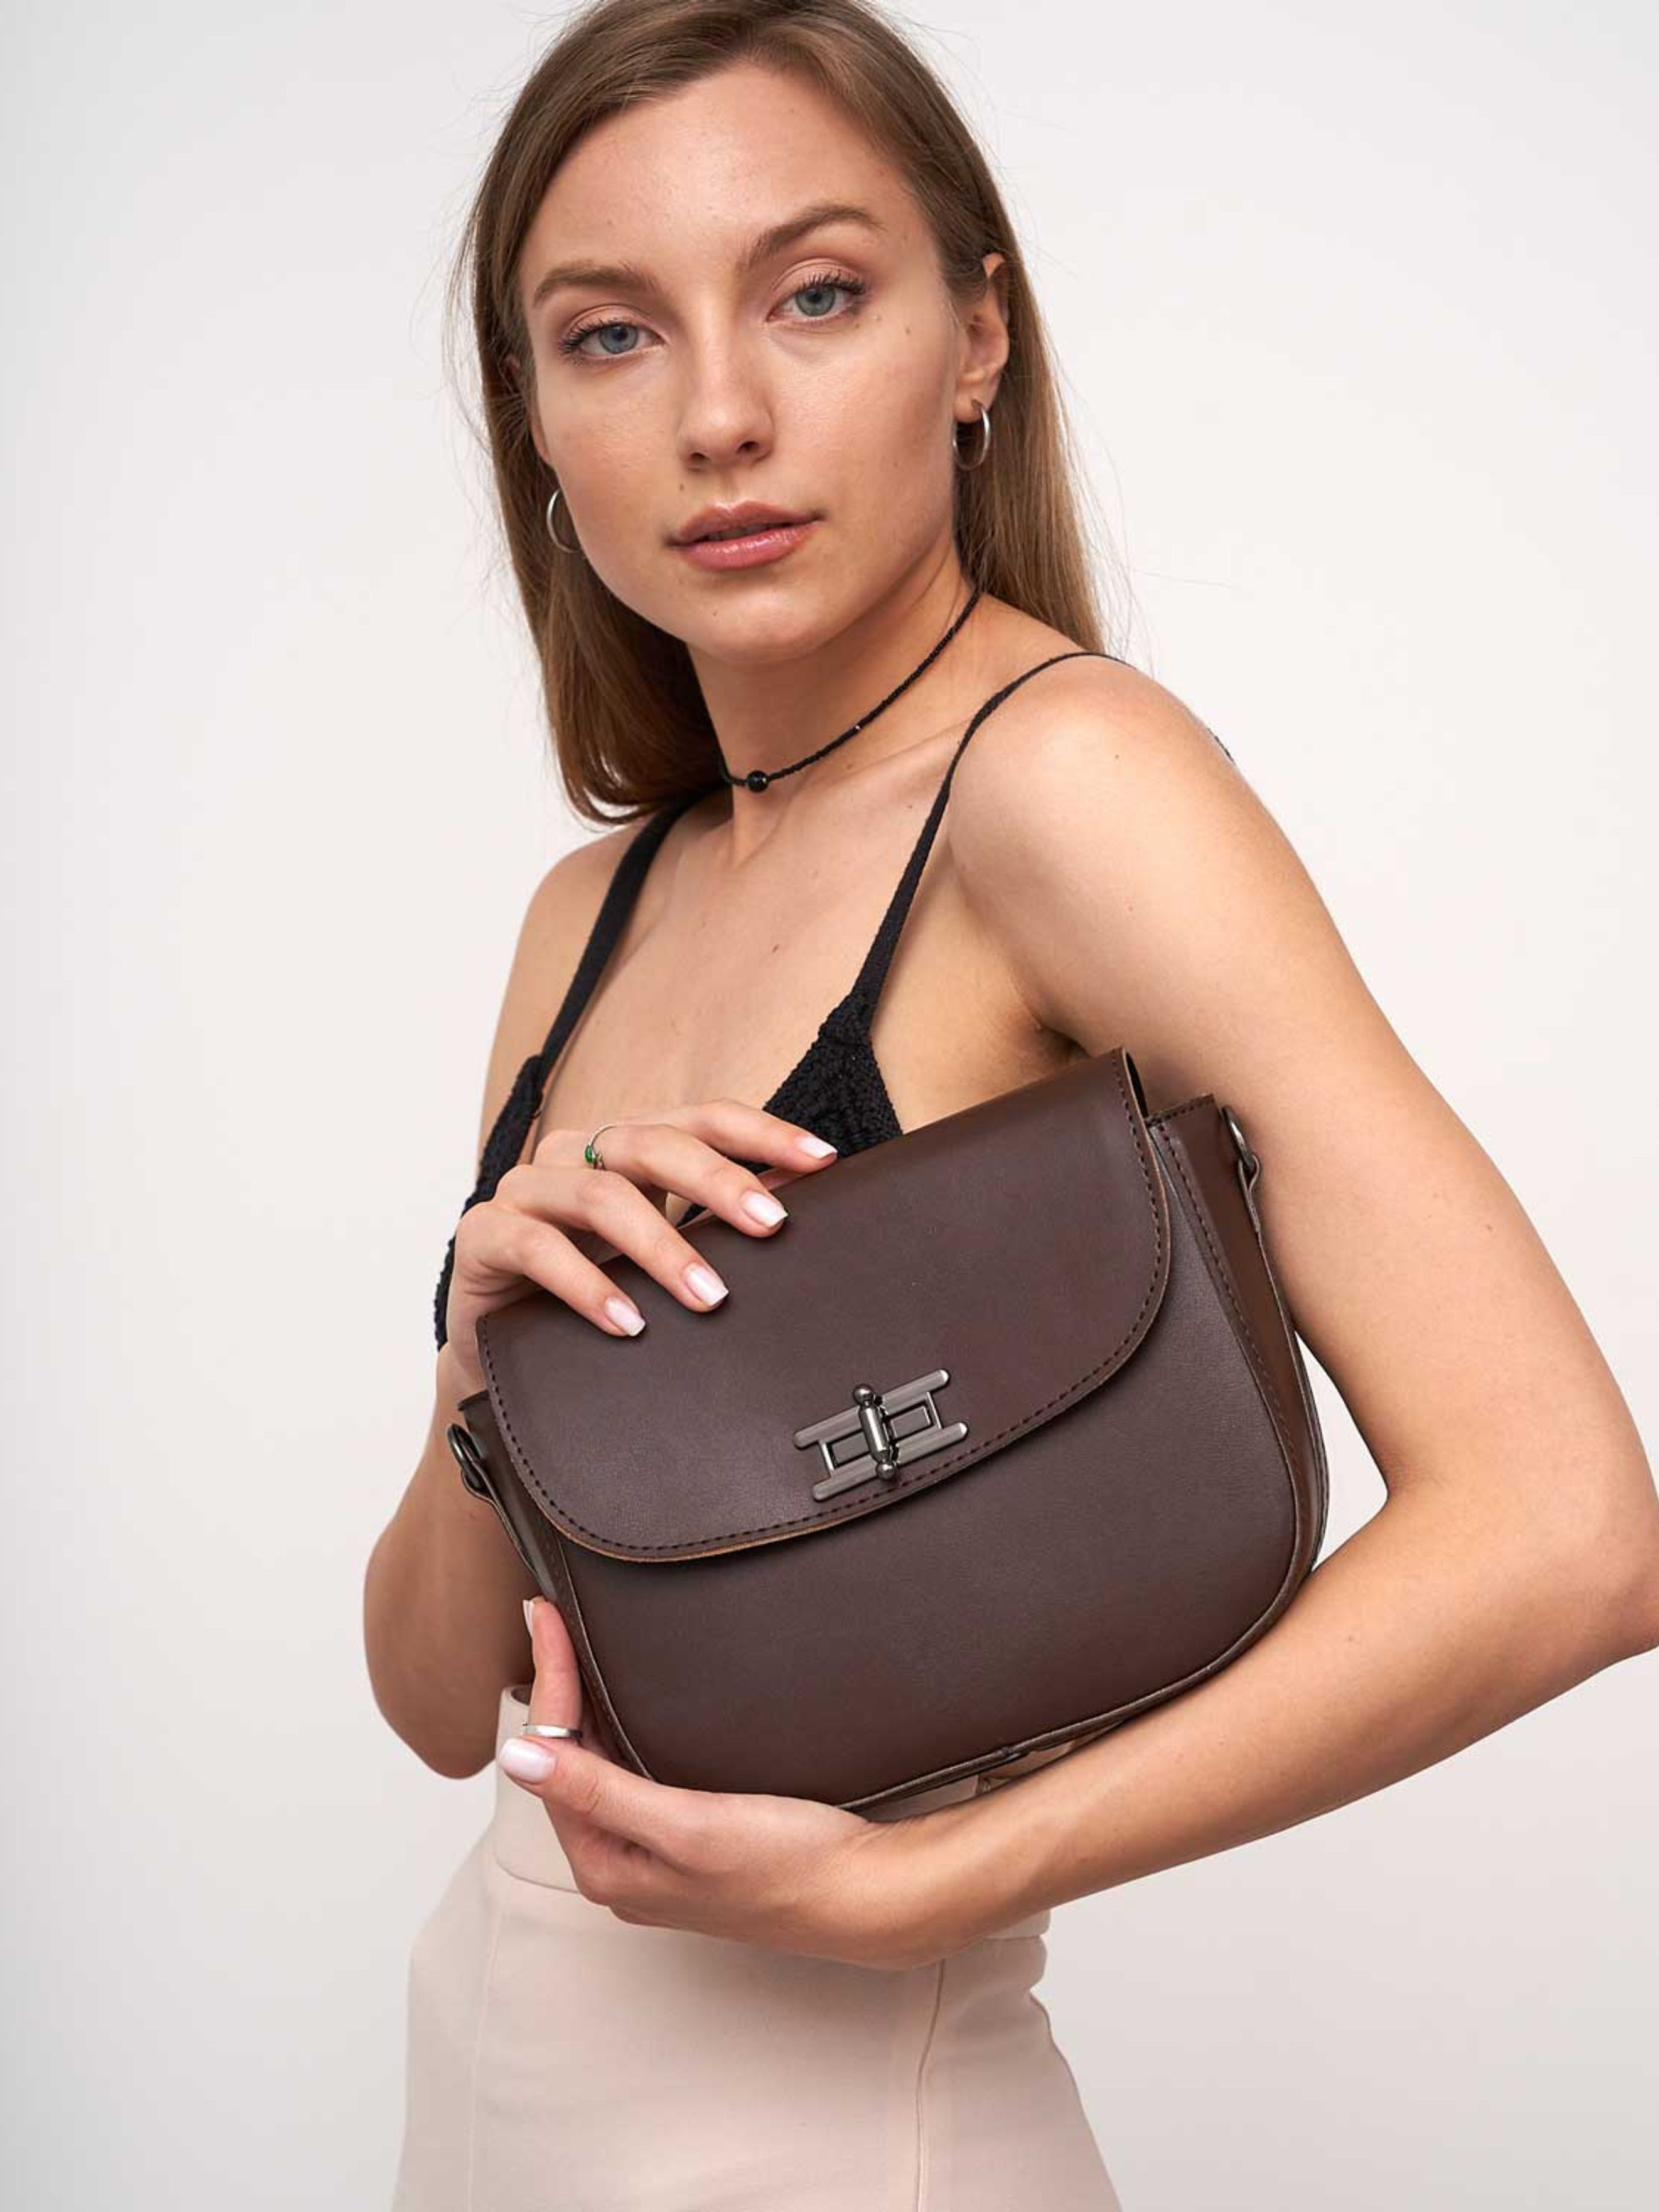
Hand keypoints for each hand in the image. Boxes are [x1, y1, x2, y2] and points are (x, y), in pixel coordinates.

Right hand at [443, 1098, 838, 1398]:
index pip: (702, 1119)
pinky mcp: (485, 1236)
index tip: (821, 1159)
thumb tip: (794, 1196)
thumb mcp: (662, 1250)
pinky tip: (628, 1322)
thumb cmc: (593, 1287)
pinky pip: (537, 1248)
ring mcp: (527, 1189)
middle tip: (770, 1225)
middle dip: (718, 1182)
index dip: (762, 1133)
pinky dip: (588, 1286)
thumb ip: (716, 1218)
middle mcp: (576, 1153)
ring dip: (661, 1246)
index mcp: (626, 1145)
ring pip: (600, 1194)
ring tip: (708, 1296)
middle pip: (651, 1144)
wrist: (502, 1350)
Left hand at [498, 1595, 988, 1972]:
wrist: (865, 1893)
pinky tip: (628, 1704)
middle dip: (556, 1692)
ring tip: (573, 1649)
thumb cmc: (787, 1866)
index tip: (542, 1617)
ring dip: (585, 1710)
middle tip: (550, 1621)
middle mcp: (622, 1865)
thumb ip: (598, 1791)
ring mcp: (657, 1855)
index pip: (554, 1758)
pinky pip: (632, 1777)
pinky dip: (620, 1731)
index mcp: (606, 1867)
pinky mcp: (692, 1841)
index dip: (548, 1681)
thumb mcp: (686, 1824)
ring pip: (599, 1769)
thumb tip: (515, 1759)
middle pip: (567, 1763)